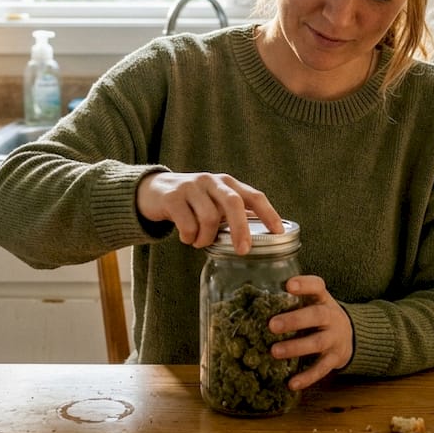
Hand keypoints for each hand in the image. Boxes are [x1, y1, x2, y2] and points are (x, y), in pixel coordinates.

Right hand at [136, 171, 281, 252]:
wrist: (154, 191)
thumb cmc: (193, 202)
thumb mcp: (215, 202)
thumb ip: (234, 213)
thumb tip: (263, 234)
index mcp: (227, 183)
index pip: (254, 196)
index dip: (269, 213)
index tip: (279, 233)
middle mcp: (212, 181)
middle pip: (233, 203)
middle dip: (241, 229)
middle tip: (243, 251)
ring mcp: (191, 187)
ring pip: (209, 218)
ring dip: (206, 238)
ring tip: (200, 243)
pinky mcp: (173, 197)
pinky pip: (187, 224)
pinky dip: (189, 237)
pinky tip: (186, 237)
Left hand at [268, 275, 352, 390]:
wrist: (349, 336)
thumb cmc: (318, 316)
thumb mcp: (311, 303)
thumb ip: (289, 301)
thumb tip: (249, 300)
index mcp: (322, 299)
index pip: (317, 286)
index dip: (305, 284)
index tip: (288, 285)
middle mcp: (332, 316)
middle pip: (317, 315)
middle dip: (294, 320)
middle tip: (272, 325)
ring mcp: (335, 338)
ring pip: (318, 342)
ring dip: (296, 347)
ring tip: (274, 352)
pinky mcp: (335, 358)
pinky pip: (321, 368)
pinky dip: (307, 377)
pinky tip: (291, 383)